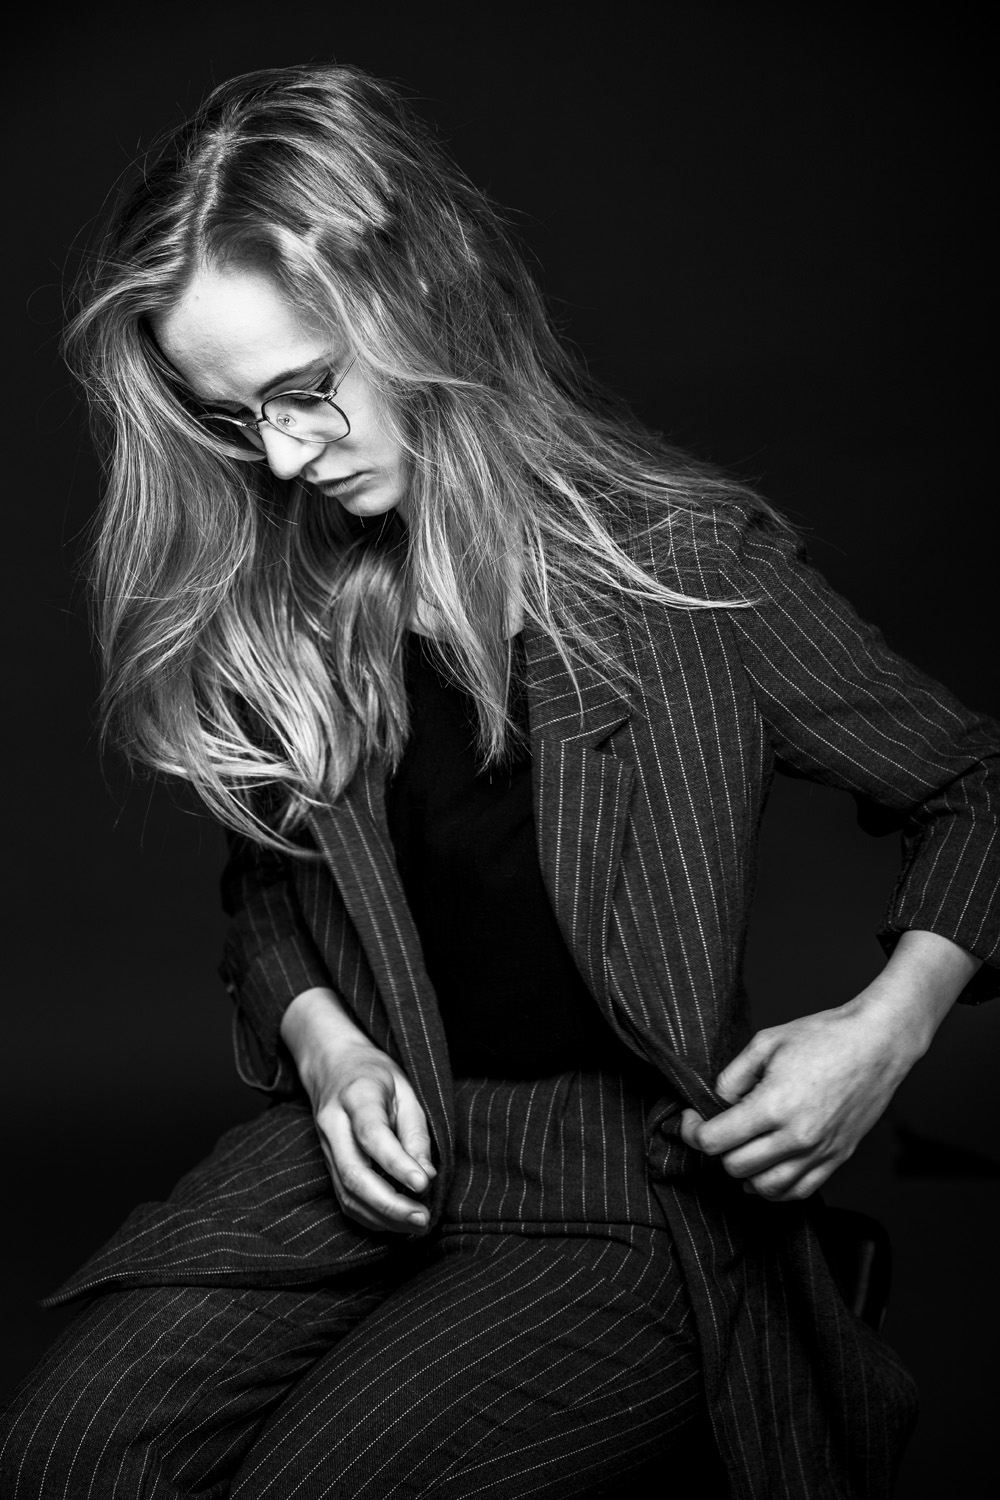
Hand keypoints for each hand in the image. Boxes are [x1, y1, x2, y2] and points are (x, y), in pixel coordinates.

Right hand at [281, 987, 435, 1233]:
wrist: (332, 1065)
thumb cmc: (375, 1074)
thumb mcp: (405, 1089)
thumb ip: (415, 1132)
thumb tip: (424, 1176)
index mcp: (356, 1096)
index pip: (373, 1135)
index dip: (397, 1164)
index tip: (423, 1185)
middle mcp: (333, 1124)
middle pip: (354, 1173)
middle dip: (390, 1204)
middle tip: (423, 1218)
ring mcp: (325, 1146)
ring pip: (346, 1193)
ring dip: (382, 1217)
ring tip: (416, 1224)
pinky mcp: (326, 1164)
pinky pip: (344, 1197)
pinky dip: (370, 1216)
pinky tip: (395, 1220)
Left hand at [678, 999, 914, 1201]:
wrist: (878, 1043)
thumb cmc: (823, 1036)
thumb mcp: (765, 1043)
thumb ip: (733, 1077)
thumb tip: (717, 1104)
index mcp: (774, 1105)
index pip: (715, 1141)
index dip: (693, 1131)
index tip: (691, 1119)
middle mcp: (796, 1137)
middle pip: (734, 1166)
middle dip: (718, 1149)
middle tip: (719, 1127)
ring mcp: (819, 1152)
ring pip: (764, 1188)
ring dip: (744, 1172)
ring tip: (742, 1148)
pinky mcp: (836, 1159)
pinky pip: (797, 1192)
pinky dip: (774, 1187)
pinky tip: (767, 1166)